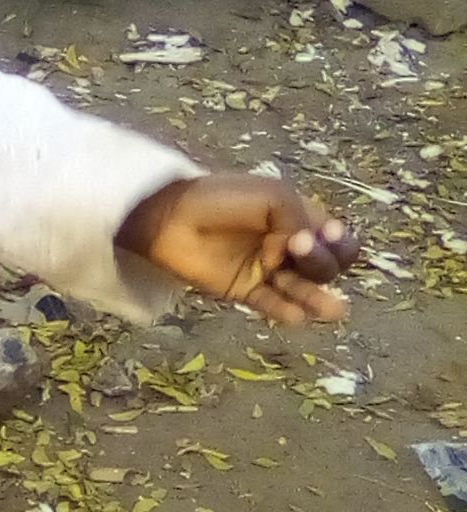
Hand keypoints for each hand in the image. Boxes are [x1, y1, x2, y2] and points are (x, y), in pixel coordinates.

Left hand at [115, 176, 357, 325]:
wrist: (171, 216)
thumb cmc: (222, 198)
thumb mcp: (272, 196)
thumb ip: (299, 220)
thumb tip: (307, 251)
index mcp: (300, 218)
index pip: (336, 239)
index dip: (340, 242)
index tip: (327, 234)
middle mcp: (288, 247)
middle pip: (325, 267)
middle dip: (322, 262)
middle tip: (297, 248)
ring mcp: (267, 271)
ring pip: (303, 291)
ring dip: (316, 298)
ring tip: (330, 308)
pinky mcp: (244, 292)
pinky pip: (272, 306)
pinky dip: (286, 312)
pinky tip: (295, 315)